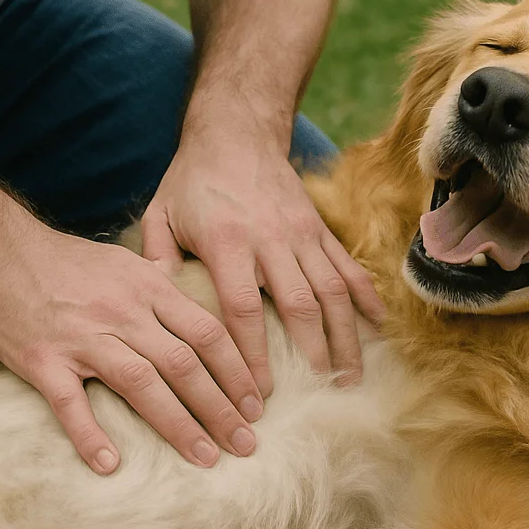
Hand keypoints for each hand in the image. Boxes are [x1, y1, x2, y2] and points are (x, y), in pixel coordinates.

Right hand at [0, 225, 263, 473]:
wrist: (3, 254)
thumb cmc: (72, 263)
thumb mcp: (128, 262)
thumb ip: (165, 287)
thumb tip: (201, 307)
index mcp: (149, 289)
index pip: (208, 333)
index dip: (237, 372)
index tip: (257, 405)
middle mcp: (123, 313)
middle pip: (183, 364)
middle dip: (220, 408)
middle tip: (246, 444)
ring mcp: (83, 337)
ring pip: (140, 384)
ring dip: (177, 424)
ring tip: (205, 458)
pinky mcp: (43, 360)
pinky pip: (69, 403)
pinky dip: (89, 434)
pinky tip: (110, 465)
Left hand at [141, 130, 384, 396]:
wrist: (237, 132)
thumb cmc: (192, 180)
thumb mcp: (160, 213)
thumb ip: (155, 259)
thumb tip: (152, 309)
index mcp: (227, 242)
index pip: (243, 309)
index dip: (254, 355)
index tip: (260, 394)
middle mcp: (271, 239)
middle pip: (299, 305)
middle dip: (312, 354)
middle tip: (319, 395)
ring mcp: (302, 234)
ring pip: (332, 291)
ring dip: (345, 336)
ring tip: (351, 377)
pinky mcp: (320, 228)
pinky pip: (348, 267)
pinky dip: (365, 298)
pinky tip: (376, 328)